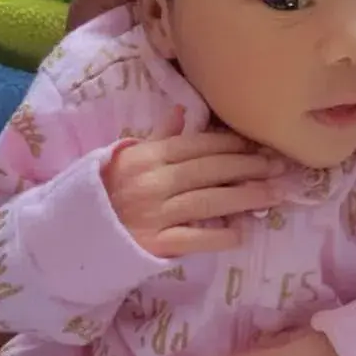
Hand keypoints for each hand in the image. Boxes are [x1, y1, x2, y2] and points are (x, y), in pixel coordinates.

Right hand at [103, 108, 284, 256]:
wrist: (74, 233)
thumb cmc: (104, 191)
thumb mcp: (126, 157)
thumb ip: (158, 137)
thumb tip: (183, 111)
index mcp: (149, 156)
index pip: (199, 145)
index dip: (233, 145)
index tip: (259, 144)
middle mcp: (154, 181)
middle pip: (211, 170)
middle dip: (250, 167)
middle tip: (280, 167)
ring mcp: (156, 213)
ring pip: (210, 201)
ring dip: (246, 198)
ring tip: (275, 195)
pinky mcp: (155, 244)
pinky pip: (193, 239)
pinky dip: (218, 236)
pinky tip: (240, 234)